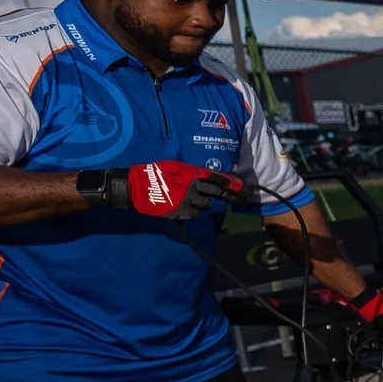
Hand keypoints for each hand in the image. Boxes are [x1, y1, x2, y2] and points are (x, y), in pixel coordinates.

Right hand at [101, 161, 243, 218]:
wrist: (135, 188)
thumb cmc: (154, 175)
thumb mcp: (176, 168)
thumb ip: (194, 173)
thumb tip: (211, 178)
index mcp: (193, 173)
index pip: (220, 179)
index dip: (235, 185)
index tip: (248, 190)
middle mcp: (194, 186)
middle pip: (220, 193)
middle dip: (234, 197)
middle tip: (244, 200)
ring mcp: (188, 201)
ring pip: (207, 205)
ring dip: (204, 203)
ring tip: (190, 198)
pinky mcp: (182, 213)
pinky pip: (196, 213)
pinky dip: (193, 211)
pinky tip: (182, 206)